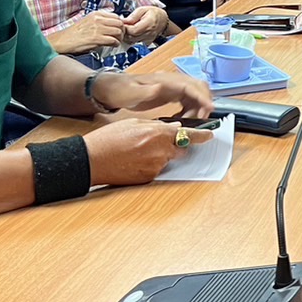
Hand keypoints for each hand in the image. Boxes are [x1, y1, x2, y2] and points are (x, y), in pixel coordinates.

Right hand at [48, 10, 125, 54]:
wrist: (63, 41)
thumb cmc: (75, 33)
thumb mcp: (88, 21)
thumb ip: (100, 21)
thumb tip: (114, 24)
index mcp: (96, 14)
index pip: (116, 16)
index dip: (120, 24)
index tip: (119, 29)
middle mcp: (97, 19)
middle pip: (120, 23)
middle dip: (122, 31)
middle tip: (120, 37)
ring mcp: (97, 28)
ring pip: (118, 31)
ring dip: (120, 38)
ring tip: (116, 41)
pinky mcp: (96, 38)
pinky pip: (113, 40)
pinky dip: (116, 43)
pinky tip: (113, 45)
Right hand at [83, 119, 208, 186]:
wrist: (91, 160)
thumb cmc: (108, 139)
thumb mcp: (133, 123)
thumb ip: (156, 125)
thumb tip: (171, 128)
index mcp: (157, 133)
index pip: (187, 134)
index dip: (201, 135)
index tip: (210, 135)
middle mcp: (160, 151)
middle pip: (181, 149)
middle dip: (175, 145)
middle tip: (158, 141)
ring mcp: (155, 166)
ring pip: (167, 160)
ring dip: (161, 155)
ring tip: (138, 150)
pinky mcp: (148, 178)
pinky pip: (157, 169)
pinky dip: (151, 164)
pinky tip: (135, 160)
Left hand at [90, 70, 213, 119]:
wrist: (112, 88)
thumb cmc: (120, 90)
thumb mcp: (130, 93)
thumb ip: (146, 92)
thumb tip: (161, 87)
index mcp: (164, 80)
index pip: (190, 86)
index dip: (202, 96)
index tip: (210, 108)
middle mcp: (172, 81)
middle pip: (198, 87)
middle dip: (204, 102)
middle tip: (200, 119)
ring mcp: (172, 87)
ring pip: (195, 94)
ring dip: (197, 108)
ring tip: (189, 122)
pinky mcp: (171, 93)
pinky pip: (188, 100)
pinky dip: (190, 110)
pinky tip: (182, 119)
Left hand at [122, 5, 167, 43]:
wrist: (163, 20)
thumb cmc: (154, 14)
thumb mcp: (143, 10)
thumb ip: (133, 16)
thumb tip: (124, 21)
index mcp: (148, 24)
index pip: (133, 31)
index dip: (125, 28)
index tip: (123, 23)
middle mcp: (149, 34)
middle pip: (131, 37)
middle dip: (125, 32)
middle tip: (124, 26)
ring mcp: (148, 39)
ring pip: (132, 41)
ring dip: (127, 35)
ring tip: (128, 28)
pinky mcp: (146, 43)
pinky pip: (135, 42)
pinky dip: (131, 38)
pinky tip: (132, 32)